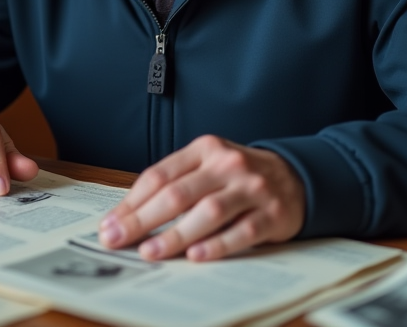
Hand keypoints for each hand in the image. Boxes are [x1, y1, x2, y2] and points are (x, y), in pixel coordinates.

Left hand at [98, 135, 304, 261]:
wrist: (296, 177)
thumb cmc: (239, 177)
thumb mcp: (207, 166)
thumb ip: (174, 183)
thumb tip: (128, 215)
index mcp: (205, 149)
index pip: (160, 175)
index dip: (131, 201)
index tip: (110, 224)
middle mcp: (227, 164)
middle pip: (178, 193)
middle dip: (142, 219)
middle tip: (117, 239)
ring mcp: (252, 188)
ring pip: (208, 212)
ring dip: (176, 235)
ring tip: (151, 252)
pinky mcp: (273, 213)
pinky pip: (242, 231)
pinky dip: (217, 245)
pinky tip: (196, 256)